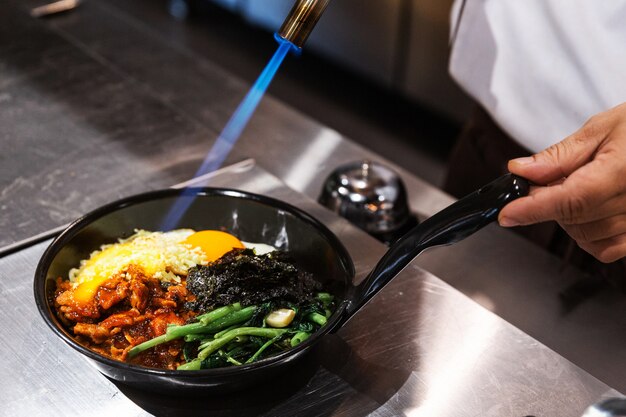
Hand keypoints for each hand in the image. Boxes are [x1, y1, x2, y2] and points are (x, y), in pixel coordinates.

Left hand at [499, 102, 625, 262]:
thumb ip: (560, 156)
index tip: (506, 214)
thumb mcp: (602, 129)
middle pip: (573, 219)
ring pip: (586, 237)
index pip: (571, 199)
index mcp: (623, 172)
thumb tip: (521, 171)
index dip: (533, 209)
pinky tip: (590, 212)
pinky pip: (608, 249)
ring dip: (569, 219)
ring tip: (580, 188)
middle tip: (551, 180)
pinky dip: (589, 235)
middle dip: (549, 203)